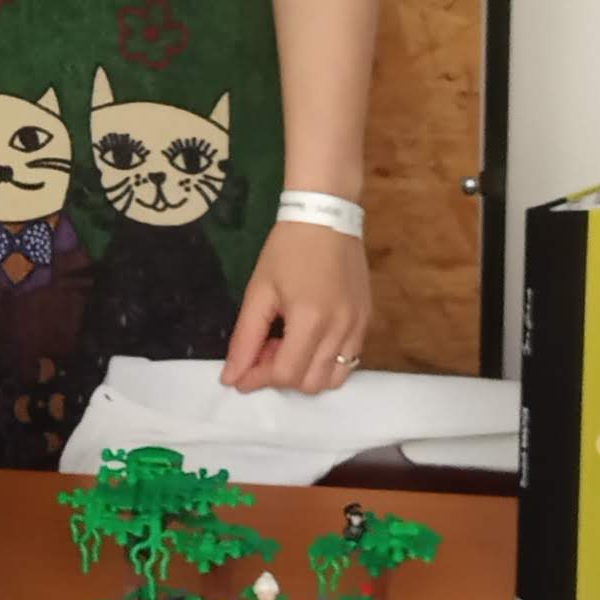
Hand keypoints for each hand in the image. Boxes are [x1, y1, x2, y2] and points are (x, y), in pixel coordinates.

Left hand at [222, 219, 369, 392]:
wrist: (326, 216)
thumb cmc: (287, 249)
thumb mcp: (259, 291)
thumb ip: (245, 339)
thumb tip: (231, 378)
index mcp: (310, 319)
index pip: (286, 374)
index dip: (258, 379)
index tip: (241, 372)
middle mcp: (340, 329)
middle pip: (310, 383)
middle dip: (281, 375)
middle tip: (265, 349)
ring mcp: (359, 326)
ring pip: (334, 379)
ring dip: (306, 373)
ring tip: (288, 345)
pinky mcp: (367, 321)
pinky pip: (349, 360)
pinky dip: (325, 361)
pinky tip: (309, 338)